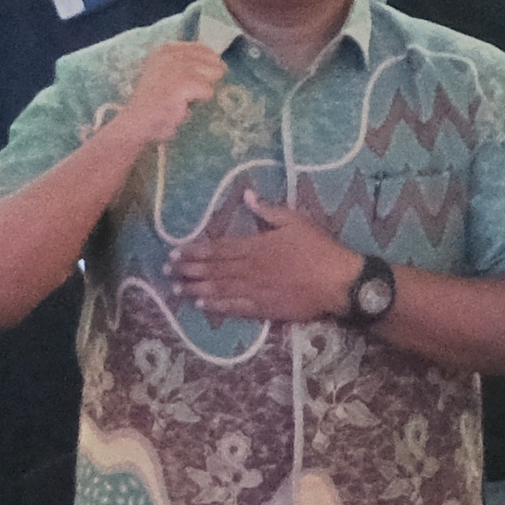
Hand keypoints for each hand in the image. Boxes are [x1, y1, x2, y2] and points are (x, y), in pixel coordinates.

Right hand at [98, 37, 231, 157]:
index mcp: (167, 49)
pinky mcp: (183, 83)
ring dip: (202, 90)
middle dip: (206, 79)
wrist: (137, 124)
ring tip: (182, 98)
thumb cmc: (156, 102)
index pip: (205, 49)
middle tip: (184, 92)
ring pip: (214, 75)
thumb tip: (221, 64)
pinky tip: (181, 104)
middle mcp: (172, 53)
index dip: (207, 66)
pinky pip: (209, 90)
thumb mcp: (170, 74)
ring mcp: (177, 67)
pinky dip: (199, 101)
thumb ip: (190, 64)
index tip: (189, 81)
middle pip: (214, 61)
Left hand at [164, 185, 374, 323]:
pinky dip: (216, 306)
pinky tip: (202, 305)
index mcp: (256, 246)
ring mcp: (253, 290)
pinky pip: (233, 307)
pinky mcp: (262, 308)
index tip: (176, 251)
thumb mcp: (297, 221)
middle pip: (212, 269)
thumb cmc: (319, 249)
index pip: (218, 248)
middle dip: (188, 269)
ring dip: (195, 288)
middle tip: (168, 270)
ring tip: (176, 288)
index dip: (195, 250)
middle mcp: (248, 269)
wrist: (337, 282)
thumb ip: (269, 210)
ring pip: (217, 289)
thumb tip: (247, 196)